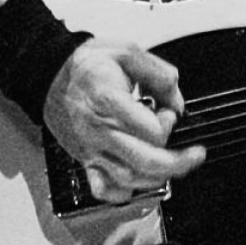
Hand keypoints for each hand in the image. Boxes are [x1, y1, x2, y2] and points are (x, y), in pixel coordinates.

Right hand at [43, 38, 205, 203]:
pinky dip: (125, 193)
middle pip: (145, 161)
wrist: (51, 76)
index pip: (150, 130)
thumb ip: (158, 74)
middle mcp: (100, 130)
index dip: (168, 122)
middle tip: (194, 155)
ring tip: (173, 166)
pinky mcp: (86, 160)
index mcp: (109, 100)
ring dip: (157, 177)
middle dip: (177, 162)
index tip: (170, 111)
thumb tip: (176, 99)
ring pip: (129, 180)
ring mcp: (92, 149)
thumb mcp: (127, 52)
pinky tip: (139, 181)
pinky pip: (104, 190)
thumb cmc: (87, 65)